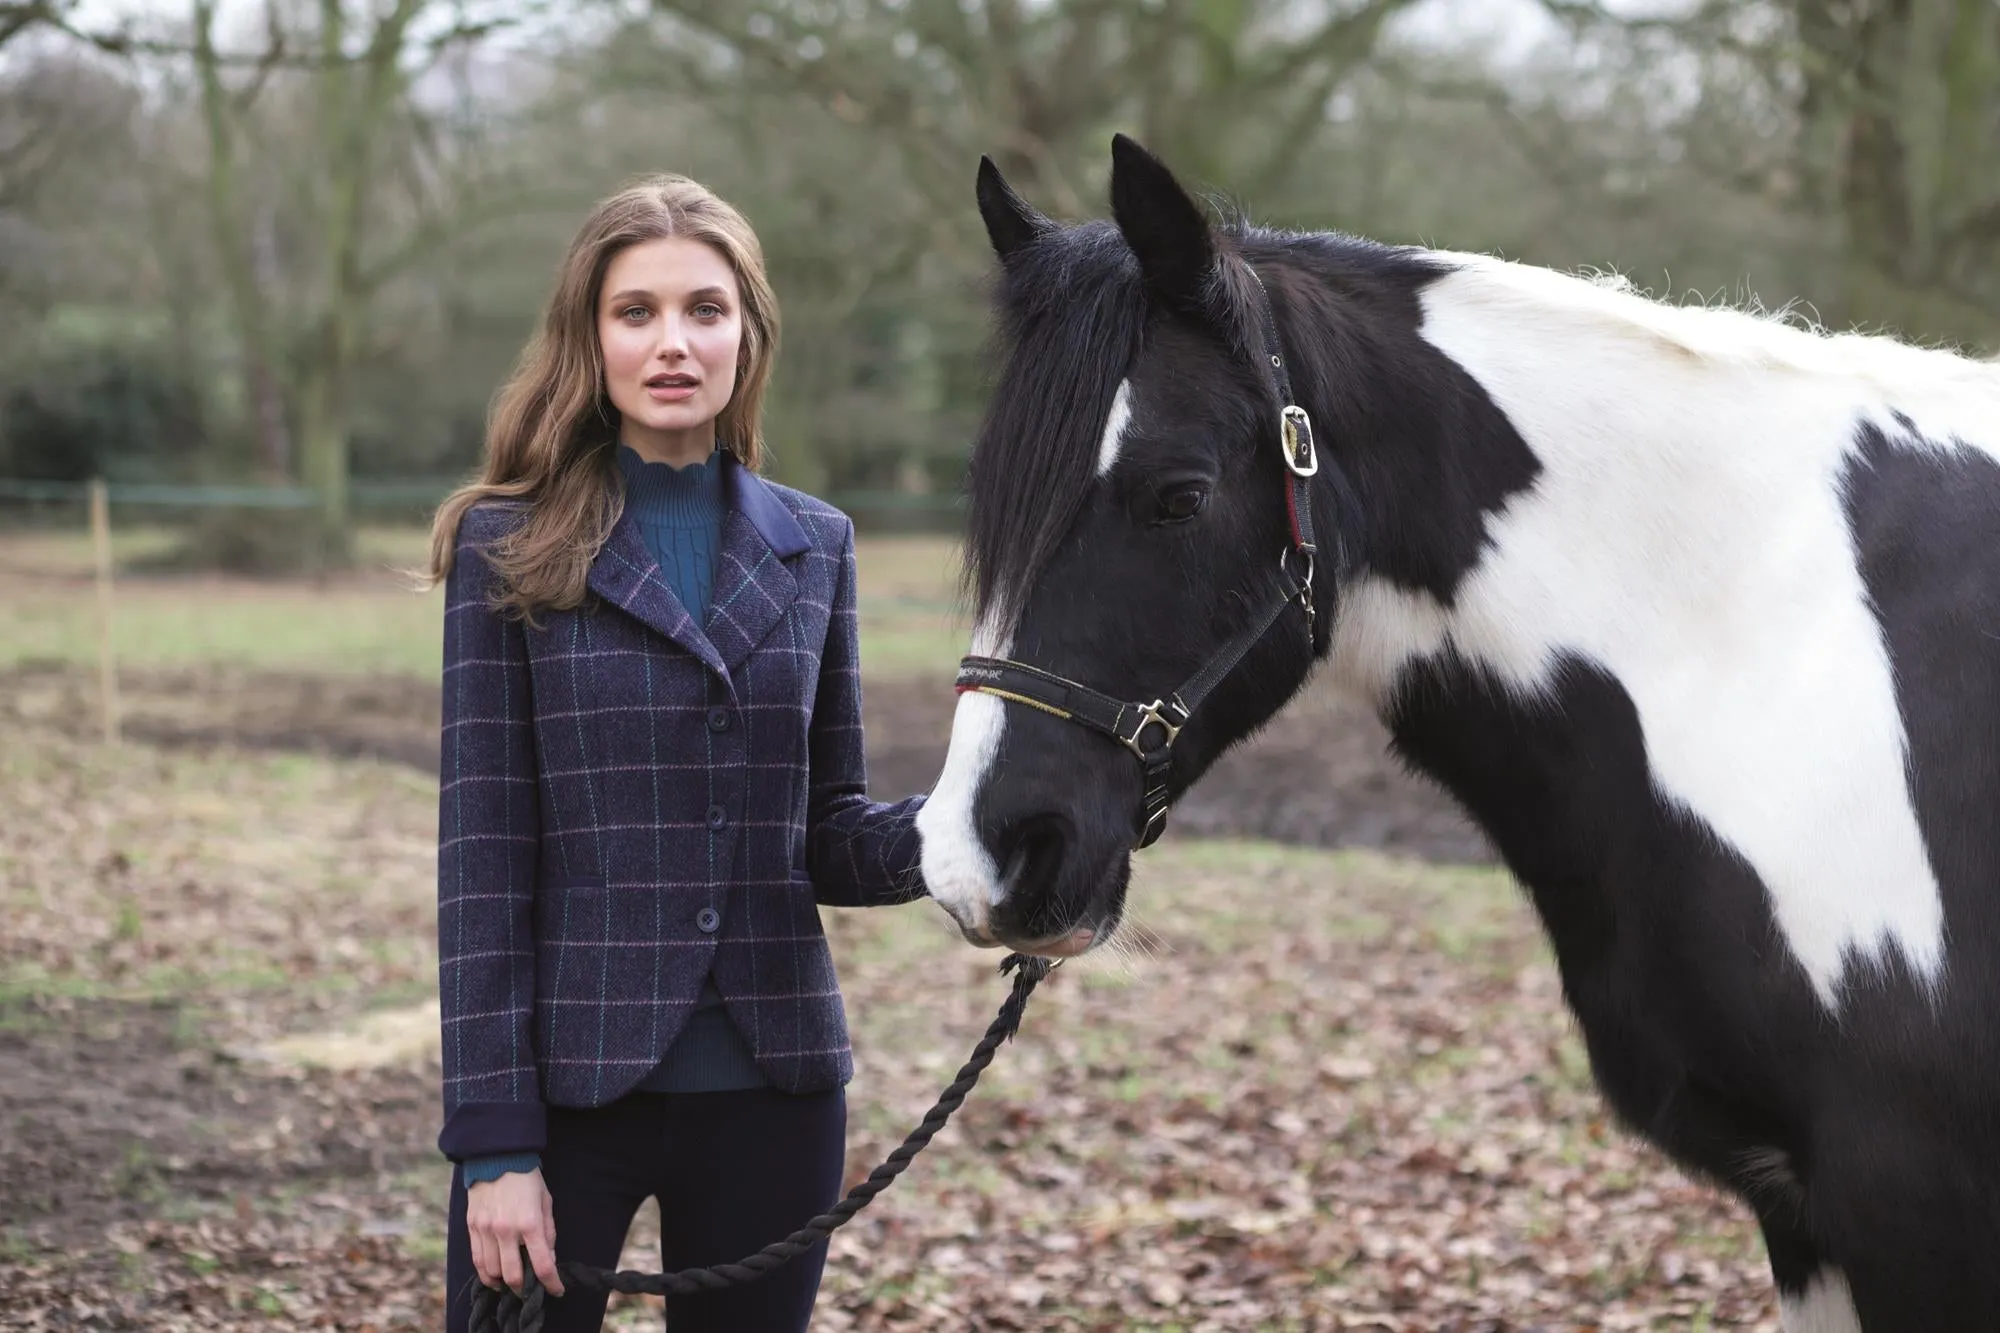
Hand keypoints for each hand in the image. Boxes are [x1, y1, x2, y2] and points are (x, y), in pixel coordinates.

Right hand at [465, 1167, 563, 1295]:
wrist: (497, 1157)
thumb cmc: (527, 1179)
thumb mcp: (546, 1202)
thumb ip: (548, 1232)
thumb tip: (548, 1258)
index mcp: (530, 1222)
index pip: (542, 1264)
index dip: (551, 1283)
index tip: (556, 1290)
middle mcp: (506, 1230)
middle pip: (513, 1275)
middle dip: (524, 1288)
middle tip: (530, 1290)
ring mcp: (486, 1230)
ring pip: (492, 1271)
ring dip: (503, 1283)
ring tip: (511, 1284)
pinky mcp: (472, 1227)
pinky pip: (477, 1259)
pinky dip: (485, 1273)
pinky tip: (493, 1276)